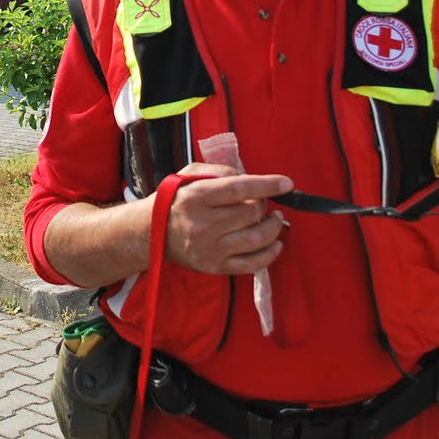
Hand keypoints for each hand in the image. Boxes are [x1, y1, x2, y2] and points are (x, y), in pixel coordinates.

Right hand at [164, 163, 291, 276]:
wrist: (151, 232)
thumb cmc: (174, 199)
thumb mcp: (189, 175)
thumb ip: (220, 170)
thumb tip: (250, 177)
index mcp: (196, 197)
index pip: (239, 189)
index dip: (267, 185)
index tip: (286, 183)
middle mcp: (202, 225)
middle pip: (251, 213)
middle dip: (265, 205)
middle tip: (264, 202)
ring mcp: (209, 249)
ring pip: (255, 239)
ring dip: (273, 227)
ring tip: (276, 219)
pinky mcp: (214, 267)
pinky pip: (251, 264)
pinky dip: (270, 254)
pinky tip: (276, 243)